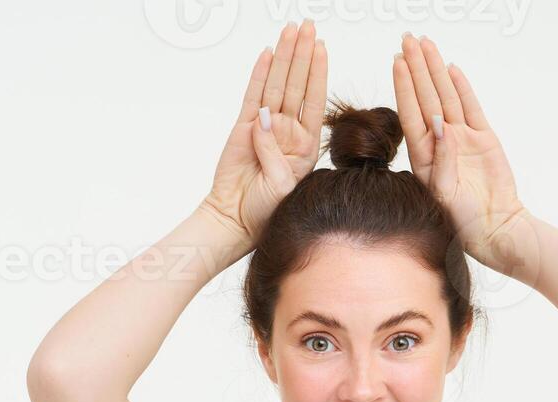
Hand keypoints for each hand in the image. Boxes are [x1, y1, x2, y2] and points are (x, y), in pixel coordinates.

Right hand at [200, 20, 326, 249]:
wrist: (236, 220)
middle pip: (296, 83)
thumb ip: (276, 153)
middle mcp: (287, 130)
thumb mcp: (283, 184)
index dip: (317, 72)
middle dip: (302, 53)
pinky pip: (252, 95)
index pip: (313, 99)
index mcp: (305, 143)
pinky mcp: (242, 128)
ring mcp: (264, 126)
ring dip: (284, 56)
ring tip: (290, 31)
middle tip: (306, 26)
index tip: (322, 47)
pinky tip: (267, 54)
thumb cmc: (266, 209)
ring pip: (276, 84)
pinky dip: (259, 74)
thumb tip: (263, 121)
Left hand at [394, 33, 529, 274]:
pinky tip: (451, 68)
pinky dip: (462, 87)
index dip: (404, 85)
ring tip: (427, 44)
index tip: (398, 61)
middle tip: (408, 38)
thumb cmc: (464, 222)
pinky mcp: (484, 139)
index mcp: (423, 156)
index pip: (411, 112)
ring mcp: (462, 139)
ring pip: (447, 96)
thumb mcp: (444, 194)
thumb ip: (442, 160)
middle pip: (426, 96)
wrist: (496, 231)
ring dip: (436, 70)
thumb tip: (441, 124)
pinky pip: (471, 107)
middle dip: (417, 67)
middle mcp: (440, 142)